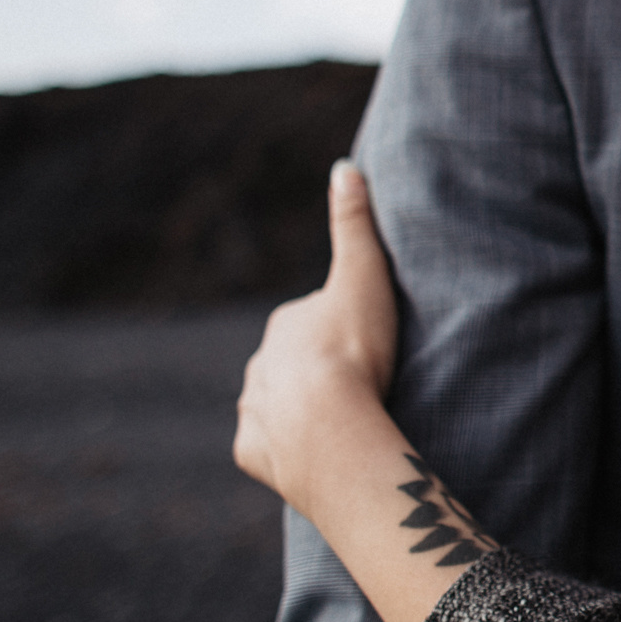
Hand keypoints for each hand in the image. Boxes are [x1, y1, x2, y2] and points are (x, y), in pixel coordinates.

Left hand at [235, 160, 402, 508]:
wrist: (329, 428)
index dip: (340, 332)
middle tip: (358, 386)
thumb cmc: (353, 349)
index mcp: (285, 324)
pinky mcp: (253, 452)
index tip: (367, 345)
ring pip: (277, 406)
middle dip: (317, 373)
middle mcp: (260, 364)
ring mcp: (254, 410)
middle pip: (291, 364)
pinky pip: (269, 448)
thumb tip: (344, 167)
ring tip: (340, 425)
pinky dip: (286, 450)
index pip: (312, 322)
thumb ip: (354, 224)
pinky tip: (313, 454)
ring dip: (300, 412)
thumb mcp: (362, 277)